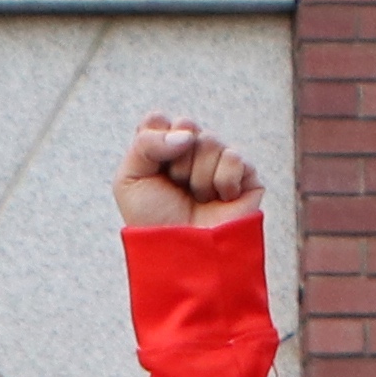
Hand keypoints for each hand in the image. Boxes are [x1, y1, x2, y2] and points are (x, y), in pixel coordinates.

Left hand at [113, 119, 263, 229]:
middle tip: (176, 186)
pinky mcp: (246, 177)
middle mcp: (192, 154)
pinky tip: (219, 200)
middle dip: (176, 159)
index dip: (154, 139)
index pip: (159, 120)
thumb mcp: (129, 180)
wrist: (183, 256)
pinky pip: (234, 157)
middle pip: (186, 125)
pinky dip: (222, 182)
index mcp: (163, 153)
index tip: (152, 169)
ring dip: (197, 176)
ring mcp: (220, 164)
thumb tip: (187, 134)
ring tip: (197, 199)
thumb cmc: (154, 222)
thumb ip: (145, 142)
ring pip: (210, 140)